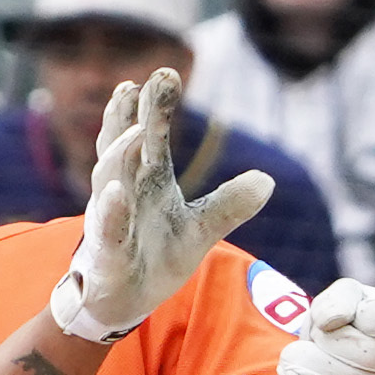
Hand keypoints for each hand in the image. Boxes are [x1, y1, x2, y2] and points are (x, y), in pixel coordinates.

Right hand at [49, 70, 268, 344]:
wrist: (122, 301)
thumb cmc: (153, 254)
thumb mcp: (200, 229)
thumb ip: (229, 204)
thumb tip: (268, 180)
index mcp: (146, 180)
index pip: (150, 136)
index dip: (154, 106)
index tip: (167, 73)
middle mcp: (123, 191)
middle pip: (124, 146)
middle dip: (128, 116)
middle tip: (138, 83)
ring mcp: (110, 219)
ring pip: (107, 179)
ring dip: (118, 154)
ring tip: (135, 130)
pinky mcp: (107, 253)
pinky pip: (106, 229)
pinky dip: (110, 211)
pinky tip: (115, 193)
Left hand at [278, 278, 374, 374]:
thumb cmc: (358, 333)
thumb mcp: (354, 301)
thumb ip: (342, 296)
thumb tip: (329, 321)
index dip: (367, 314)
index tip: (352, 315)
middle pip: (360, 352)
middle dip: (322, 338)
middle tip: (316, 337)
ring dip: (304, 363)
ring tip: (300, 358)